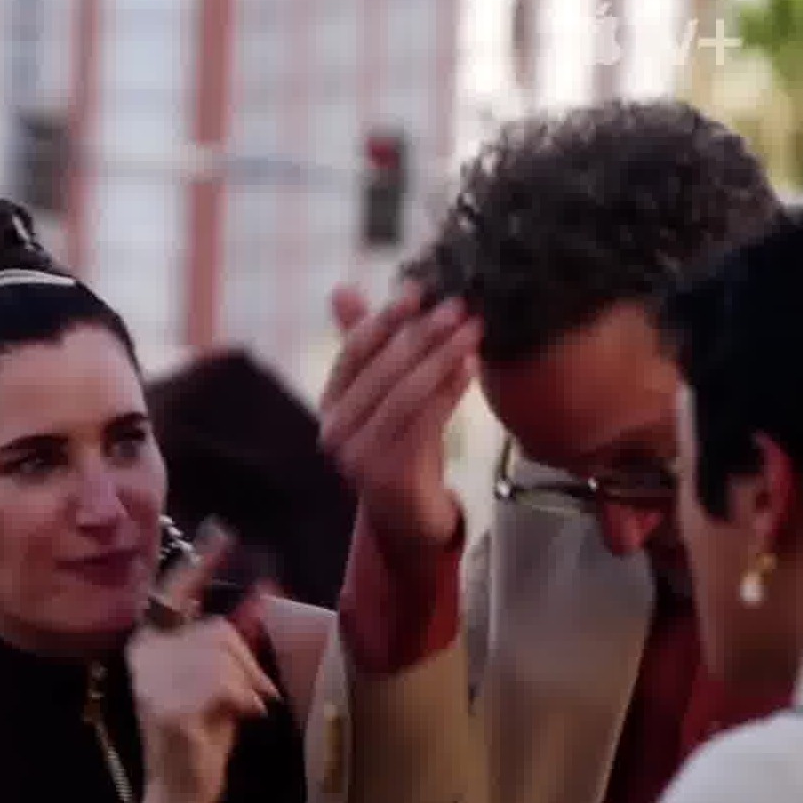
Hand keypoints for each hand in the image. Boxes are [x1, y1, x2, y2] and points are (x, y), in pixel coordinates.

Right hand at [125, 533, 279, 802]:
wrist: (180, 793)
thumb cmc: (200, 737)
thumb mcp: (214, 680)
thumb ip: (228, 642)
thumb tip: (263, 594)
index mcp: (149, 644)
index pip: (172, 591)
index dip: (199, 563)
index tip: (223, 530)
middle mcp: (144, 657)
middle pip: (215, 629)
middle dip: (244, 661)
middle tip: (251, 693)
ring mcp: (155, 683)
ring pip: (224, 656)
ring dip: (247, 685)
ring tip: (243, 711)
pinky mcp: (172, 710)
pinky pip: (227, 686)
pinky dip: (245, 701)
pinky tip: (241, 718)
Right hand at [319, 281, 479, 552]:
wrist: (408, 513)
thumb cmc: (398, 443)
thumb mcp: (380, 392)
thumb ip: (364, 344)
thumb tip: (340, 289)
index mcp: (329, 405)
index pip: (353, 351)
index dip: (384, 318)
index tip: (418, 290)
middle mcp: (335, 431)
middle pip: (381, 370)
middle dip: (422, 334)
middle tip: (459, 307)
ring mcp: (359, 456)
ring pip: (405, 395)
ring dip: (443, 358)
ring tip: (474, 332)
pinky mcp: (389, 474)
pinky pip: (425, 422)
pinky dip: (450, 391)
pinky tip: (471, 368)